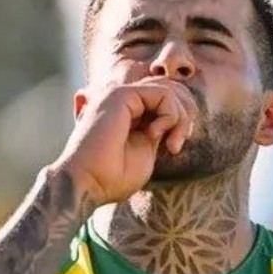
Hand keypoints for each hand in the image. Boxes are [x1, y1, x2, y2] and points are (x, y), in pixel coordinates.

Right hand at [52, 77, 197, 205]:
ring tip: (171, 144)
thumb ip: (160, 128)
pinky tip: (155, 134)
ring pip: (169, 89)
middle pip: (171, 89)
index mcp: (128, 112)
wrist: (88, 184)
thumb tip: (177, 114)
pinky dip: (170, 116)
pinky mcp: (121, 95)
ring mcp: (120, 94)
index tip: (173, 148)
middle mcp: (122, 99)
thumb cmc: (112, 177)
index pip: (166, 99)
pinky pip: (163, 93)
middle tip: (176, 145)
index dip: (181, 120)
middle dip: (184, 116)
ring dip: (180, 118)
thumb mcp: (147, 150)